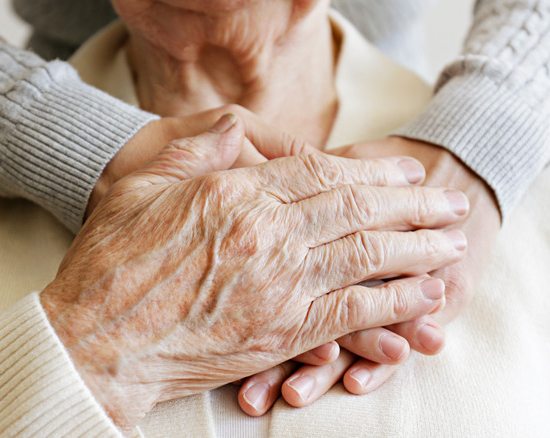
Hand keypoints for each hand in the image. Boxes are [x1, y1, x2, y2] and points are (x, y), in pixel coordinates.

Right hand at [41, 116, 467, 430]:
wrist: (96, 342)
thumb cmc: (110, 262)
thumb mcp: (140, 183)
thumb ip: (196, 152)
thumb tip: (240, 135)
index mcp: (235, 191)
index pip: (322, 172)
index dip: (372, 172)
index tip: (405, 173)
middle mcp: (267, 233)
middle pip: (358, 210)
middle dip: (413, 205)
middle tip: (450, 201)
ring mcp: (279, 284)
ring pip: (368, 257)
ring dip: (418, 249)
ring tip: (454, 244)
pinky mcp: (281, 332)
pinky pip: (353, 312)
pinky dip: (395, 303)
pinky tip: (425, 298)